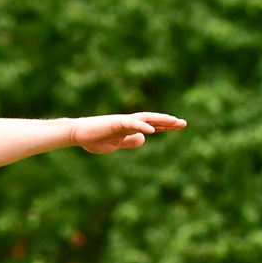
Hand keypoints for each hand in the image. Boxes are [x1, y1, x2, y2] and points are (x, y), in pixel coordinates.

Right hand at [70, 113, 185, 153]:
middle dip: (168, 122)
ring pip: (146, 118)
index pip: (152, 125)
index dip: (165, 126)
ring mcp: (123, 121)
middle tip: (184, 123)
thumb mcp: (116, 144)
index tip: (179, 126)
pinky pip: (131, 123)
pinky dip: (142, 125)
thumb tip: (144, 138)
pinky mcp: (115, 122)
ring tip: (173, 122)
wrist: (77, 134)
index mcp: (130, 128)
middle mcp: (129, 121)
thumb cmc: (94, 139)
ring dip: (160, 120)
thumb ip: (130, 141)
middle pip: (153, 119)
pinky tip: (152, 130)